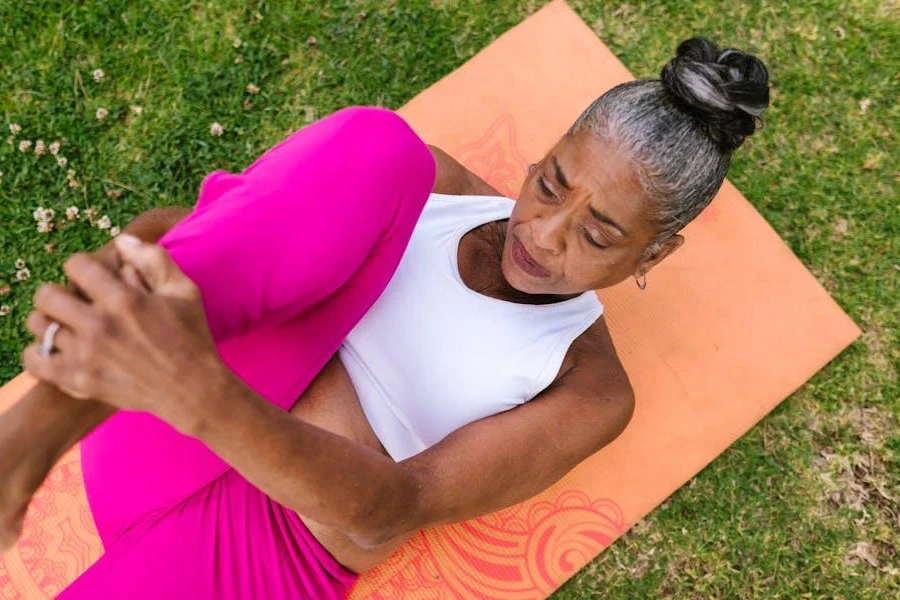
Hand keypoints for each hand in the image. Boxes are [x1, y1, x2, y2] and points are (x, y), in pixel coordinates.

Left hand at [21, 234, 226, 432]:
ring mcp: (85, 356)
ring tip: (65, 323)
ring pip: (37, 326)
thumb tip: (121, 241)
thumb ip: (153, 260)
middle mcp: (99, 326)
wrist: (192, 390)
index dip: (82, 266)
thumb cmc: (191, 336)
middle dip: (59, 292)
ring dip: (49, 320)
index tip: (92, 277)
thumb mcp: (184, 291)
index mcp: (124, 301)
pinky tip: (57, 348)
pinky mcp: (79, 382)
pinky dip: (38, 351)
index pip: (75, 265)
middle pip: (46, 295)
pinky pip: (34, 360)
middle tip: (74, 300)